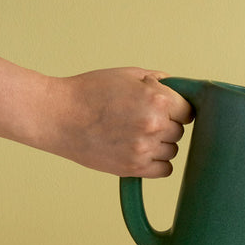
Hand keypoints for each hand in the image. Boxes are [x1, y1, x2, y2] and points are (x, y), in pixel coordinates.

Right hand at [43, 68, 193, 176]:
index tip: (166, 110)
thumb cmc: (89, 91)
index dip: (177, 109)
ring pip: (172, 151)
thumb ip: (158, 81)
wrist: (56, 115)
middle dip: (166, 125)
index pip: (188, 111)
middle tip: (141, 120)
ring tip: (134, 134)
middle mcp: (154, 125)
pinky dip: (156, 163)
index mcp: (157, 100)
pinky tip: (140, 151)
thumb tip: (178, 89)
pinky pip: (164, 169)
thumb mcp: (127, 75)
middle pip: (179, 131)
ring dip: (160, 144)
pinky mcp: (133, 168)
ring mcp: (144, 148)